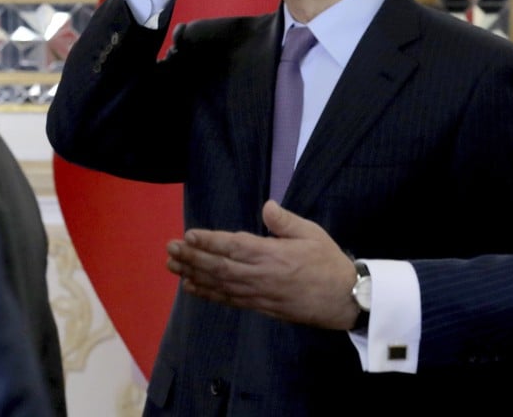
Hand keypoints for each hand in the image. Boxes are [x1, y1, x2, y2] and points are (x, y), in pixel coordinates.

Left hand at [166, 201, 359, 329]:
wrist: (343, 300)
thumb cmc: (328, 263)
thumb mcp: (312, 234)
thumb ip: (285, 221)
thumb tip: (266, 205)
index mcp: (272, 254)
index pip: (233, 246)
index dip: (208, 241)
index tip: (188, 235)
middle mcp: (260, 275)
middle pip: (218, 267)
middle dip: (192, 257)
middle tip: (170, 249)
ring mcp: (258, 294)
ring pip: (219, 284)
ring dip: (193, 275)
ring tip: (172, 266)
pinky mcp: (259, 306)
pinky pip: (228, 300)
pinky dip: (208, 293)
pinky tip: (192, 287)